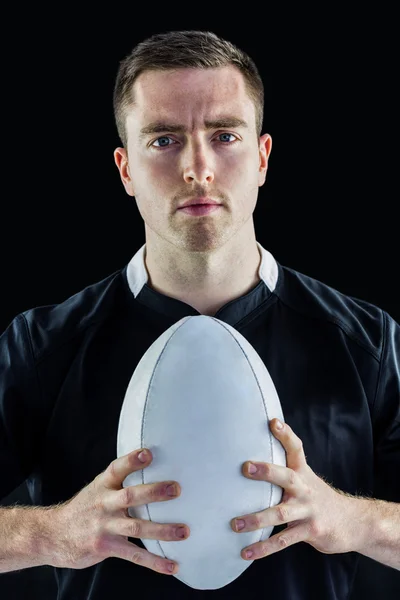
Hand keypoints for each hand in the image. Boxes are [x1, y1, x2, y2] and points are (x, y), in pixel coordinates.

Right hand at [48, 449, 188, 574]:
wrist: (54, 534)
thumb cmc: (84, 508)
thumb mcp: (98, 488)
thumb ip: (119, 481)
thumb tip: (150, 463)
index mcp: (103, 485)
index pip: (118, 469)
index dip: (132, 460)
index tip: (148, 454)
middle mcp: (104, 503)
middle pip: (130, 496)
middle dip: (154, 492)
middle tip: (176, 489)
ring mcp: (105, 526)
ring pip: (136, 527)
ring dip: (162, 530)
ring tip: (183, 531)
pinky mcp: (106, 547)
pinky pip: (134, 555)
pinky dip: (154, 562)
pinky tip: (171, 565)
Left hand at [230, 418, 359, 560]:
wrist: (353, 522)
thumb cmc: (317, 497)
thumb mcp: (305, 478)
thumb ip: (284, 469)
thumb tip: (250, 458)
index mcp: (303, 472)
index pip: (296, 448)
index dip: (285, 434)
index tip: (273, 422)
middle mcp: (305, 488)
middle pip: (286, 477)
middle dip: (267, 472)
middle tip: (246, 467)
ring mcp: (308, 510)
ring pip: (280, 514)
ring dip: (256, 519)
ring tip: (235, 524)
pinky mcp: (310, 532)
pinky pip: (283, 541)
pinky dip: (263, 548)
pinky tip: (246, 552)